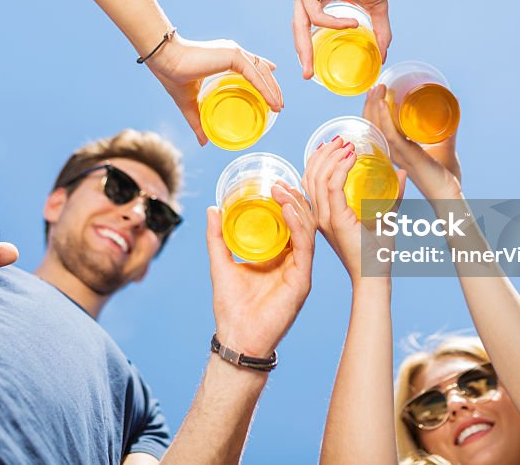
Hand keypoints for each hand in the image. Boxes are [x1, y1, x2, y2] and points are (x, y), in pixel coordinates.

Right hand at [147, 33, 282, 145]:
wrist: (165, 62)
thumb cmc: (173, 76)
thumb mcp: (190, 103)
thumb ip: (199, 121)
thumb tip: (204, 142)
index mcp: (225, 57)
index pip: (251, 66)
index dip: (263, 78)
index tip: (272, 90)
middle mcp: (233, 52)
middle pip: (260, 69)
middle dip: (272, 86)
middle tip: (278, 105)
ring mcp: (234, 52)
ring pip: (261, 71)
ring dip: (272, 89)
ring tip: (278, 106)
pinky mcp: (233, 55)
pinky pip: (255, 74)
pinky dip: (265, 88)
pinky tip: (272, 101)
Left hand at [206, 184, 315, 356]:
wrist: (237, 337)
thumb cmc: (231, 306)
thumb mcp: (221, 263)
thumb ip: (217, 237)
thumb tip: (213, 207)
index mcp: (279, 257)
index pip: (289, 223)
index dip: (286, 201)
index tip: (275, 182)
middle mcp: (293, 262)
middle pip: (301, 223)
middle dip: (294, 200)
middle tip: (279, 182)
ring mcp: (299, 271)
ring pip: (306, 232)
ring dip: (296, 208)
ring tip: (282, 191)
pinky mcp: (302, 281)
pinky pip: (304, 248)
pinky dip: (298, 227)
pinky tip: (289, 211)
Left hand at [293, 0, 395, 78]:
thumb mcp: (375, 6)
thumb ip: (377, 29)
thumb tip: (384, 55)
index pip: (307, 27)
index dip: (309, 49)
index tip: (313, 71)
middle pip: (299, 30)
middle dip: (303, 54)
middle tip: (308, 75)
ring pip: (301, 25)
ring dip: (313, 43)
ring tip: (337, 45)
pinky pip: (315, 14)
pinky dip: (332, 23)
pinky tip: (352, 22)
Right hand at [303, 136, 405, 281]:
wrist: (375, 276)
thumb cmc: (377, 252)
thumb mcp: (384, 215)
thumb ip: (393, 194)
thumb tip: (401, 172)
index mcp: (324, 213)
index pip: (311, 180)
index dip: (318, 158)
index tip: (334, 144)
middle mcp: (319, 215)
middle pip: (311, 175)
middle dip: (324, 153)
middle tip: (341, 139)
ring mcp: (325, 217)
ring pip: (318, 178)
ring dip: (332, 157)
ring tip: (347, 145)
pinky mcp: (336, 219)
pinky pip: (332, 188)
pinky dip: (340, 169)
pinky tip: (351, 158)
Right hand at [363, 84, 461, 198]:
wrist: (450, 192)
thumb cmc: (446, 173)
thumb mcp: (444, 143)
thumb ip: (447, 127)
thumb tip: (453, 104)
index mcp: (396, 150)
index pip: (376, 128)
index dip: (372, 110)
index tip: (375, 92)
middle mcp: (392, 152)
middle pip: (372, 125)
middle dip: (371, 104)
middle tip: (376, 85)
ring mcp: (398, 153)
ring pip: (377, 127)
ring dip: (375, 106)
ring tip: (378, 88)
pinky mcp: (407, 155)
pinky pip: (390, 135)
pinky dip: (385, 118)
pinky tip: (383, 103)